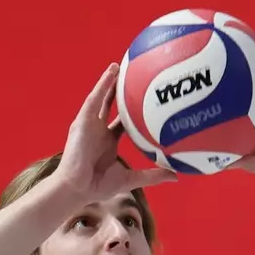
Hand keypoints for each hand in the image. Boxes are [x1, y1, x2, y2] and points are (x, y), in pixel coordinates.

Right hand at [56, 63, 176, 201]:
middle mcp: (99, 130)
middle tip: (132, 76)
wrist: (78, 188)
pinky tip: (111, 73)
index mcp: (108, 142)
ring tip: (119, 66)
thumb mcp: (131, 178)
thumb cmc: (99, 186)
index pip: (123, 122)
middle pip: (111, 106)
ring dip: (109, 82)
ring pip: (101, 98)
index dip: (133, 111)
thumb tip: (176, 175)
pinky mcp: (82, 121)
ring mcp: (90, 124)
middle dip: (119, 92)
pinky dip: (102, 85)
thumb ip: (153, 175)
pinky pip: (94, 99)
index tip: (146, 101)